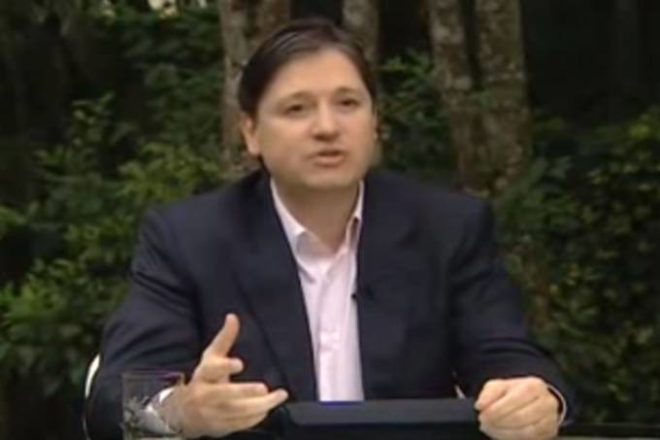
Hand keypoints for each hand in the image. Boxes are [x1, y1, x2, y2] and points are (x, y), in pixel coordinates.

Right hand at [167, 314, 288, 437]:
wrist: (182, 412)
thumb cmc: (203, 379)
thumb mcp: (211, 357)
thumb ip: (224, 339)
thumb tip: (233, 316)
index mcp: (204, 374)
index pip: (212, 370)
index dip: (225, 366)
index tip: (239, 363)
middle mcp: (205, 394)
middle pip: (225, 394)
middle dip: (244, 392)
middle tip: (264, 388)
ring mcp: (211, 413)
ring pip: (237, 411)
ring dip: (260, 406)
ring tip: (279, 396)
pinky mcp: (219, 427)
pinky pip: (240, 423)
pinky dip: (255, 417)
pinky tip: (268, 408)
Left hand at [475, 377, 559, 439]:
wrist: (533, 400)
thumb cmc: (515, 393)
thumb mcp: (499, 386)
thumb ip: (488, 393)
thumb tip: (480, 405)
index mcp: (534, 386)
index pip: (514, 400)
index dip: (495, 410)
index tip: (482, 415)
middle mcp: (546, 402)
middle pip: (520, 417)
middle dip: (498, 423)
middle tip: (484, 424)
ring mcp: (550, 419)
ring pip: (525, 431)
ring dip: (503, 433)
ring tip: (490, 429)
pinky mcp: (549, 432)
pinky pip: (530, 439)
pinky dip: (512, 438)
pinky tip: (501, 435)